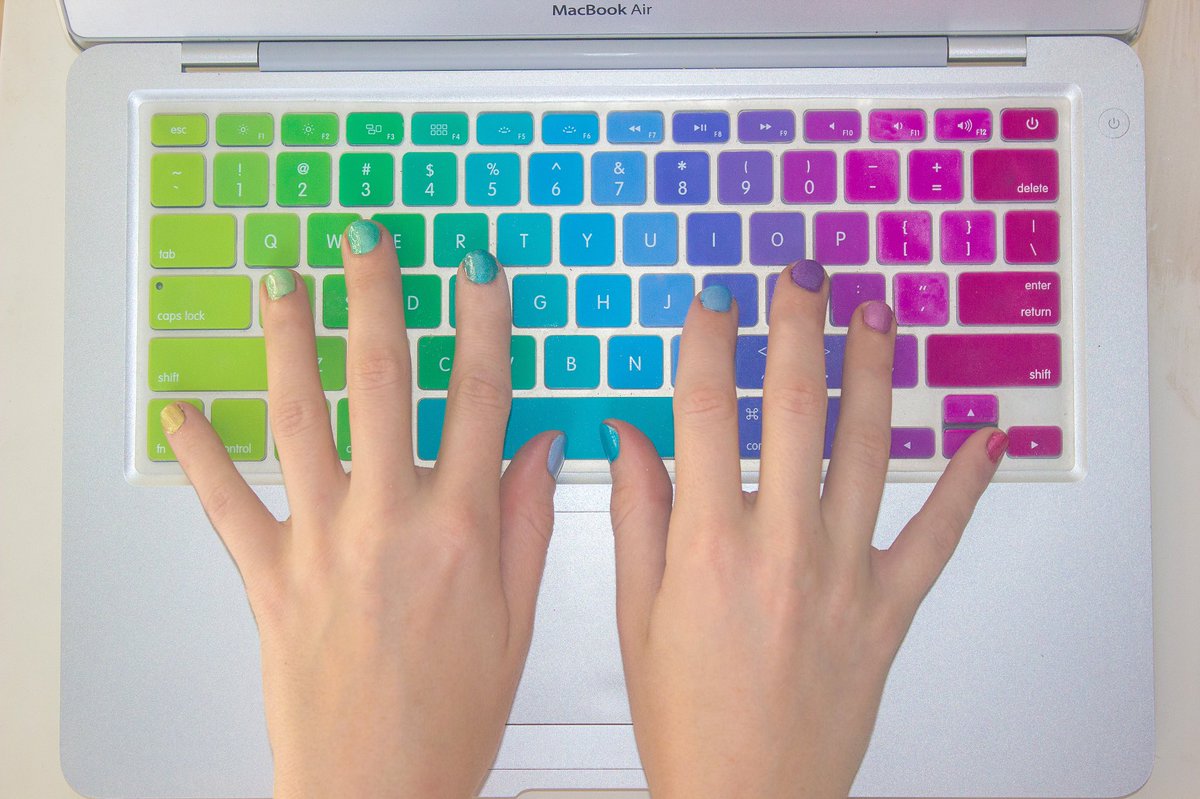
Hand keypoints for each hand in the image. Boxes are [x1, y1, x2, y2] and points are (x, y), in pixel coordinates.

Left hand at [161, 226, 563, 798]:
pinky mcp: (268, 576)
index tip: (480, 272)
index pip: (479, 398)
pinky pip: (225, 503)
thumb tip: (545, 447)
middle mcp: (388, 519)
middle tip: (368, 241)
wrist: (376, 788)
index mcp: (460, 528)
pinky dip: (200, 453)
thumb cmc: (450, 718)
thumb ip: (527, 523)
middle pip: (383, 382)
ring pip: (302, 418)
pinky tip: (184, 409)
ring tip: (282, 285)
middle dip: (376, 298)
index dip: (482, 324)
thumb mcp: (516, 620)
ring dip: (291, 341)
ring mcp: (322, 542)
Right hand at [605, 260, 1006, 798]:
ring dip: (872, 374)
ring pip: (867, 451)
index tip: (713, 299)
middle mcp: (780, 549)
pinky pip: (938, 536)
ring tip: (875, 318)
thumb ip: (638, 516)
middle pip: (791, 412)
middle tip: (802, 276)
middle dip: (797, 330)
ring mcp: (842, 576)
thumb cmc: (688, 719)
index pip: (705, 416)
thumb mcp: (637, 616)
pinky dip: (967, 483)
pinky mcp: (888, 609)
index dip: (707, 345)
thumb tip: (629, 437)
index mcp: (707, 548)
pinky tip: (985, 438)